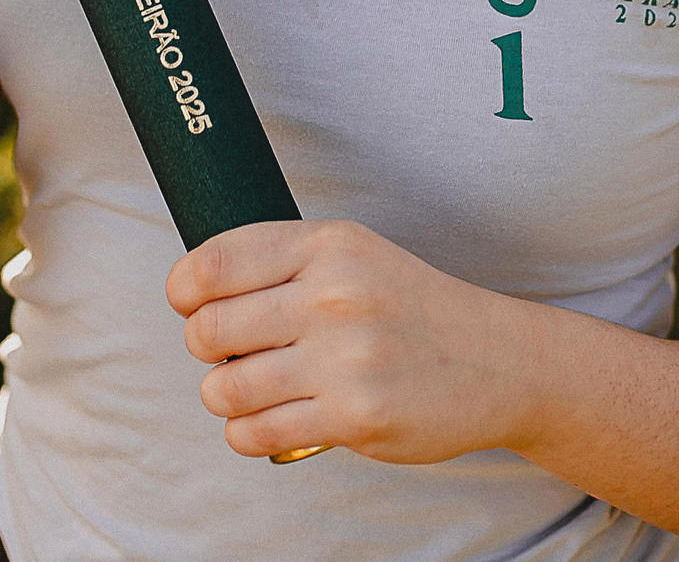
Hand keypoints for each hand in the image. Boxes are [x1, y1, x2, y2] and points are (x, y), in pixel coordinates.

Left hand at [165, 219, 540, 464]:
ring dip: (223, 394)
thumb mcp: (352, 254)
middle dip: (204, 345)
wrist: (494, 360)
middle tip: (229, 350)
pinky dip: (246, 432)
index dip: (184, 287)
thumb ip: (282, 261)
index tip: (188, 301)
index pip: (216, 261)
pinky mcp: (354, 418)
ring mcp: (344, 359)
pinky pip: (257, 433)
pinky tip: (266, 421)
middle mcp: (334, 296)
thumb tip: (194, 287)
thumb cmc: (407, 306)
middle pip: (209, 328)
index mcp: (328, 245)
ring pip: (226, 386)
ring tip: (247, 389)